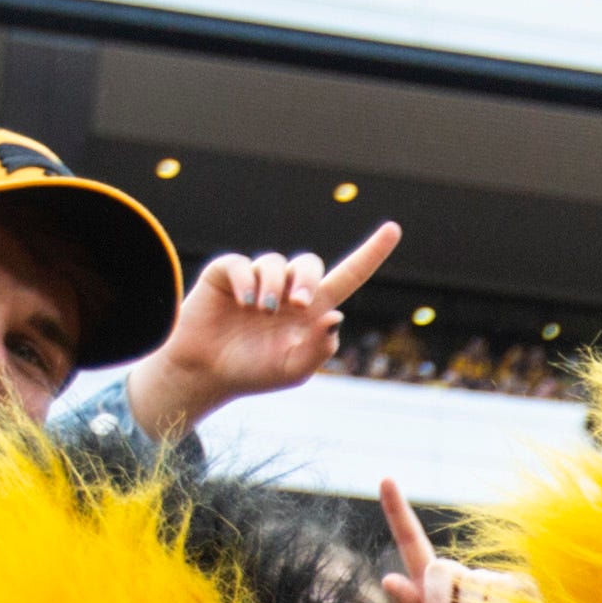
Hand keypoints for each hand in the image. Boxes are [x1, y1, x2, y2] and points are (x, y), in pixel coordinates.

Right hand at [123, 222, 403, 436]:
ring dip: (272, 286)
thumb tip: (335, 314)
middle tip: (299, 303)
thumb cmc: (254, 372)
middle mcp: (288, 289)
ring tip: (261, 311)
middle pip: (309, 263)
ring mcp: (258, 279)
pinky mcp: (228, 274)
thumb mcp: (293, 370)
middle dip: (307, 278)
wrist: (207, 372)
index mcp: (313, 310)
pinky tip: (243, 302)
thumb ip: (318, 349)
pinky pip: (242, 264)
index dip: (371, 254)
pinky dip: (246, 281)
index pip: (349, 276)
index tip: (394, 230)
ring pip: (274, 262)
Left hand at [365, 479, 496, 602]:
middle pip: (441, 569)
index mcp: (433, 589)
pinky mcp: (524, 589)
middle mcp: (464, 577)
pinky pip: (506, 593)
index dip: (398, 512)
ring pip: (475, 585)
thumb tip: (388, 579)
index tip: (385, 478)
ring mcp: (495, 580)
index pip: (413, 544)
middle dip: (435, 601)